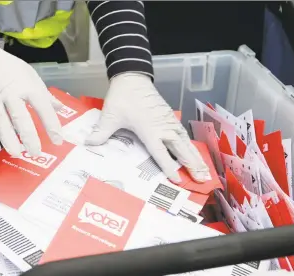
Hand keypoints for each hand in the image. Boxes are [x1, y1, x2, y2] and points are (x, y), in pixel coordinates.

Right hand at [0, 47, 62, 156]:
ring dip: (8, 139)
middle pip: (20, 118)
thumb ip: (45, 95)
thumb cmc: (9, 68)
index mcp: (27, 88)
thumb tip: (60, 108)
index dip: (51, 125)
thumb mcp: (31, 76)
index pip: (42, 108)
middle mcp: (10, 96)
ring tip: (16, 153)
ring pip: (1, 122)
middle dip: (28, 137)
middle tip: (35, 152)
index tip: (58, 140)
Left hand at [85, 73, 209, 182]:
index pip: (161, 152)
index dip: (169, 166)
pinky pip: (183, 134)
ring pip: (185, 142)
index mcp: (149, 129)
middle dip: (192, 165)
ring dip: (196, 156)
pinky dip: (191, 145)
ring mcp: (168, 121)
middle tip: (203, 179)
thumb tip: (88, 144)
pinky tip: (195, 152)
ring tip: (205, 171)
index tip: (178, 179)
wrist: (132, 77)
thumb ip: (101, 132)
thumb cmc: (122, 97)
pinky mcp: (169, 117)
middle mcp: (162, 127)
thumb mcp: (110, 115)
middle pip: (180, 149)